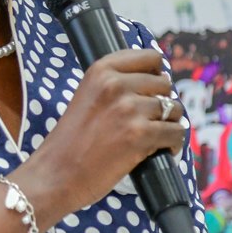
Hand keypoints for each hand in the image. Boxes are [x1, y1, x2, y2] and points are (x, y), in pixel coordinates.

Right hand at [18, 47, 186, 227]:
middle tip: (152, 120)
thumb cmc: (70, 141)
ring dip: (170, 123)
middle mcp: (116, 85)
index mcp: (101, 70)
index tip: (154, 88)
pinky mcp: (139, 135)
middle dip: (163, 102)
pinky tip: (163, 149)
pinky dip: (173, 143)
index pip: (150, 57)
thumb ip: (114, 85)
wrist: (55, 174)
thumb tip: (159, 80)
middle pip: (164, 84)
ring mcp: (129, 109)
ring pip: (173, 109)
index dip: (156, 74)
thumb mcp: (86, 96)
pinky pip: (175, 132)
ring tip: (158, 136)